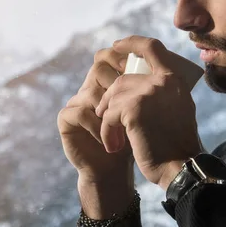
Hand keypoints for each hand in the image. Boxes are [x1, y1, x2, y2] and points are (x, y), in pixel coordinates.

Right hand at [57, 47, 133, 182]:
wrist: (115, 170)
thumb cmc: (133, 138)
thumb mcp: (143, 109)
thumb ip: (144, 86)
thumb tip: (159, 62)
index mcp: (107, 81)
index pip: (108, 56)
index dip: (120, 57)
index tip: (139, 70)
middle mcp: (89, 87)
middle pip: (99, 68)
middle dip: (117, 85)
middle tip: (130, 102)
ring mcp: (76, 101)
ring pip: (91, 91)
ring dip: (109, 112)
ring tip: (120, 129)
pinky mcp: (66, 119)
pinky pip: (80, 111)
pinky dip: (96, 126)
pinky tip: (107, 139)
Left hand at [95, 36, 204, 189]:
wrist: (181, 168)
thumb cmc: (177, 144)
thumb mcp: (177, 108)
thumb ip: (161, 91)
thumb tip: (135, 81)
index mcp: (174, 79)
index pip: (151, 47)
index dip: (131, 43)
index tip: (116, 45)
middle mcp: (163, 81)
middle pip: (123, 80)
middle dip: (110, 99)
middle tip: (105, 117)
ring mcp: (148, 93)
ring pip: (113, 97)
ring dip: (108, 118)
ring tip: (113, 136)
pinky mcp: (134, 108)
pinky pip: (109, 114)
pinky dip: (107, 131)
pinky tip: (113, 144)